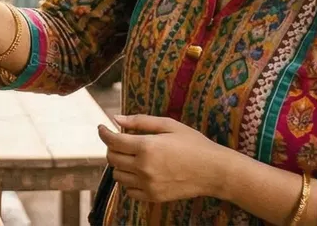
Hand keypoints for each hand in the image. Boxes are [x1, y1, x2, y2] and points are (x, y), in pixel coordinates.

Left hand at [97, 114, 235, 204]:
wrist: (214, 171)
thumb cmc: (194, 144)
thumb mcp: (169, 125)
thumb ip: (140, 121)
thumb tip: (116, 118)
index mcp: (146, 147)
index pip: (112, 141)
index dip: (103, 133)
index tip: (102, 128)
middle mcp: (143, 167)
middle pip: (112, 158)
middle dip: (112, 147)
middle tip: (120, 141)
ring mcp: (148, 184)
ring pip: (118, 176)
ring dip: (120, 164)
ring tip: (132, 157)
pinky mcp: (153, 197)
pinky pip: (129, 191)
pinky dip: (129, 181)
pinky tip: (139, 172)